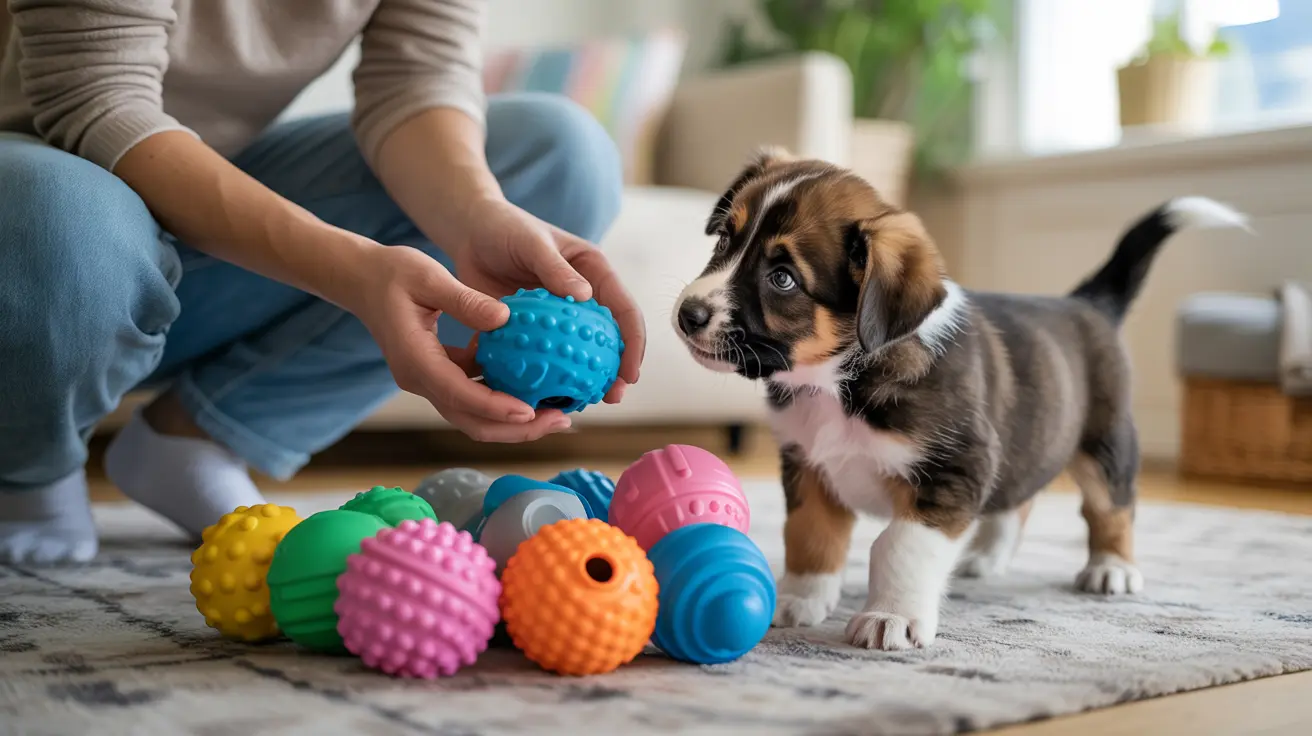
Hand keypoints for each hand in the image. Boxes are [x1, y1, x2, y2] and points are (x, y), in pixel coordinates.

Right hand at [344, 243, 571, 441]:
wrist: (360, 279)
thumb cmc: (392, 272)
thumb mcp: (428, 276)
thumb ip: (465, 300)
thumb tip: (505, 319)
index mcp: (416, 360)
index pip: (460, 395)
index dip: (497, 407)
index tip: (531, 410)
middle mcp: (420, 380)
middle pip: (471, 421)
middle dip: (516, 428)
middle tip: (561, 420)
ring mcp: (428, 381)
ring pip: (473, 416)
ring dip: (514, 420)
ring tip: (558, 413)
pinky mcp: (437, 374)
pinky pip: (473, 397)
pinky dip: (503, 400)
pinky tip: (536, 389)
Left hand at [451, 197, 644, 402]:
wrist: (470, 232)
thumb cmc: (505, 228)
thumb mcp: (531, 242)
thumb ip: (555, 267)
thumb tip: (585, 295)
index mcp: (595, 274)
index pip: (624, 311)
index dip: (633, 342)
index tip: (629, 372)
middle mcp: (584, 299)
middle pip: (609, 340)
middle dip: (616, 371)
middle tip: (611, 397)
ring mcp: (560, 318)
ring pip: (579, 354)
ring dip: (583, 380)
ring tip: (581, 405)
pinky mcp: (535, 330)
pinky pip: (546, 357)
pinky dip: (547, 376)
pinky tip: (542, 397)